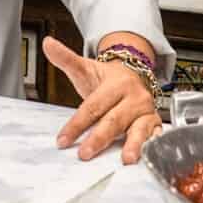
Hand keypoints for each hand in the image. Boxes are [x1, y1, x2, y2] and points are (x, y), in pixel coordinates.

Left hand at [43, 36, 161, 164]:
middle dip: (99, 138)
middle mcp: (134, 97)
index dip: (77, 124)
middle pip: (114, 120)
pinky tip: (145, 156)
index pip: (93, 106)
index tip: (62, 140)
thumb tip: (47, 43)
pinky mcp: (155, 123)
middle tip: (85, 154)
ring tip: (126, 159)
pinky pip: (155, 135)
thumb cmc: (107, 80)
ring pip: (139, 129)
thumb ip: (66, 59)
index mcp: (117, 84)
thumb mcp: (86, 68)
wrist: (133, 76)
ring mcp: (146, 111)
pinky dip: (152, 146)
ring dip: (133, 144)